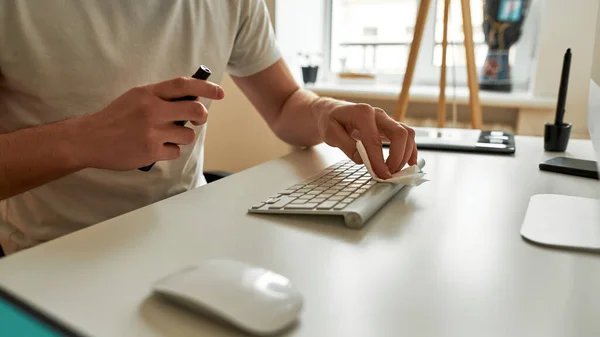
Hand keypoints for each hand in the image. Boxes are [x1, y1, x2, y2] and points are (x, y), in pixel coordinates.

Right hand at [76, 77, 224, 169]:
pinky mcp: (151, 150)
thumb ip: (161, 97)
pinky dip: (169, 151)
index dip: (206, 88)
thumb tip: (191, 100)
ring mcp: (152, 131)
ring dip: (182, 138)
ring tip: (165, 137)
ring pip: (188, 135)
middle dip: (202, 117)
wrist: (90, 139)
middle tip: (197, 120)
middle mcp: (152, 110)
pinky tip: (154, 148)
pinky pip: (175, 152)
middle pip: (196, 111)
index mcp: (148, 93)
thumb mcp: (136, 98)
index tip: (219, 92)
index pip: (184, 85)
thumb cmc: (116, 118)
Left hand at [317, 103, 416, 178]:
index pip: (374, 140)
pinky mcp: (389, 127)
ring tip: (395, 171)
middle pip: (399, 133)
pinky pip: (406, 137)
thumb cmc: (330, 121)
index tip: (381, 175)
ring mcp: (386, 120)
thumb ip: (346, 146)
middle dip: (397, 157)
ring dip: (406, 155)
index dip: (379, 160)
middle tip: (389, 174)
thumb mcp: (330, 133)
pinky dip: (410, 150)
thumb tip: (363, 160)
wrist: (331, 112)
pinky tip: (409, 164)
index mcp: (362, 113)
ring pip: (407, 134)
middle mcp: (378, 114)